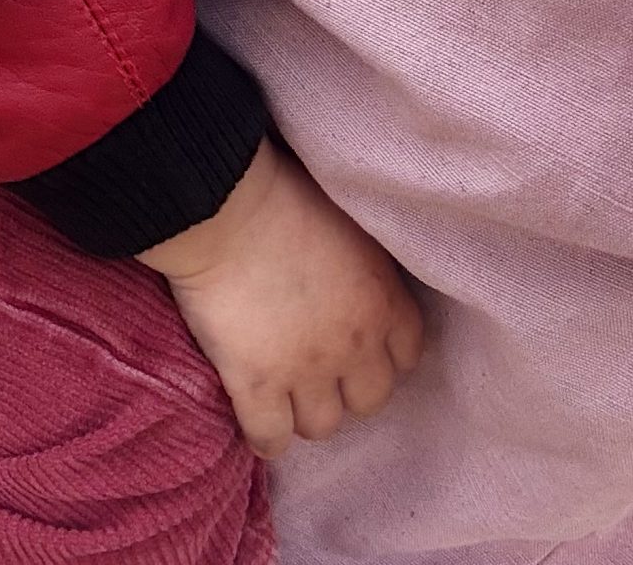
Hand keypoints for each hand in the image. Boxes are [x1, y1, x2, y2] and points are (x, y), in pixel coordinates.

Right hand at [138, 137, 424, 457]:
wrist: (224, 205)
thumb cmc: (282, 192)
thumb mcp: (346, 218)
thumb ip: (361, 261)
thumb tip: (353, 273)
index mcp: (382, 297)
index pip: (408, 354)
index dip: (384, 353)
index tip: (363, 345)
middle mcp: (355, 343)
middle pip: (371, 401)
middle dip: (348, 388)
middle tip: (321, 368)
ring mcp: (306, 370)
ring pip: (324, 427)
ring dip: (307, 412)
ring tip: (286, 391)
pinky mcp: (257, 386)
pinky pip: (272, 439)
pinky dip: (266, 436)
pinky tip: (257, 417)